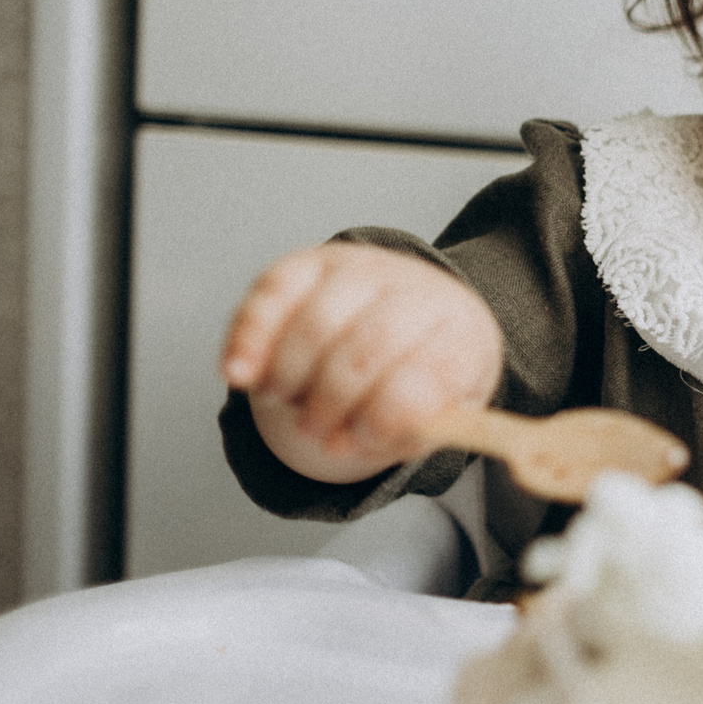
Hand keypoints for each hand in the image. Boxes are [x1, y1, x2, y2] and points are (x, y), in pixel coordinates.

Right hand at [220, 242, 503, 484]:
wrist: (418, 319)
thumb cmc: (426, 376)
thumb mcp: (439, 413)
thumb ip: (410, 430)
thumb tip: (355, 439)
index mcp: (464, 334)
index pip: (432, 371)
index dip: (388, 415)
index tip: (358, 442)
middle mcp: (420, 290)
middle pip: (370, 345)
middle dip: (332, 399)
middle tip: (314, 430)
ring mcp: (367, 269)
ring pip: (319, 319)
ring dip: (290, 372)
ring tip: (284, 403)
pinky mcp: (316, 261)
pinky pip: (276, 291)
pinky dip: (249, 335)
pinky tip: (239, 372)